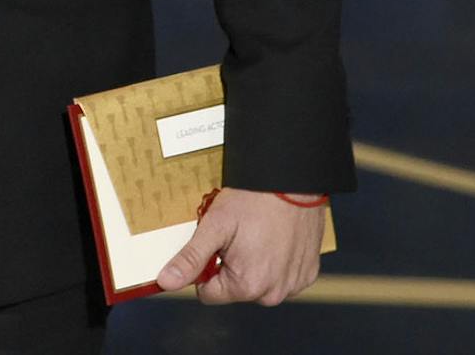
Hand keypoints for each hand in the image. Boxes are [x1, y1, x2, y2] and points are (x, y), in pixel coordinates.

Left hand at [156, 189, 323, 306]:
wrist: (292, 181)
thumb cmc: (255, 200)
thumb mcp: (215, 226)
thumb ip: (190, 258)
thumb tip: (166, 282)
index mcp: (247, 286)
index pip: (208, 293)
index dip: (205, 268)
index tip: (214, 245)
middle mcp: (273, 293)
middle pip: (234, 289)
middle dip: (230, 266)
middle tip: (237, 236)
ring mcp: (293, 285)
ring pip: (258, 284)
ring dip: (253, 265)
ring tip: (257, 235)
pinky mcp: (307, 274)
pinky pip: (281, 276)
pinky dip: (275, 262)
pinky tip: (274, 239)